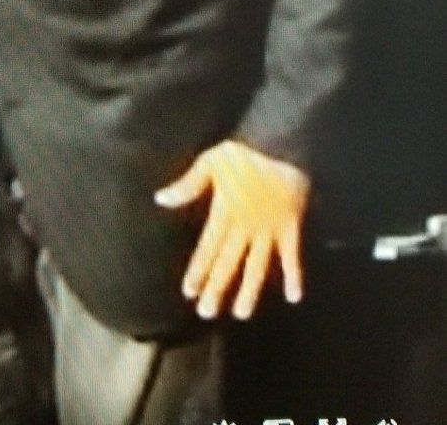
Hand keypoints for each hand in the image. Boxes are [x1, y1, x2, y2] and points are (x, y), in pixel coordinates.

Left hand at [154, 139, 309, 319]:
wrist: (281, 141)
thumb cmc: (243, 151)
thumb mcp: (210, 162)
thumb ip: (188, 184)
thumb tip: (160, 198)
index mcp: (224, 212)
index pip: (208, 248)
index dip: (198, 270)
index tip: (189, 292)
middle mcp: (245, 226)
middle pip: (229, 262)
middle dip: (217, 288)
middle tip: (207, 313)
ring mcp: (269, 229)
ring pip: (258, 265)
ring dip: (249, 290)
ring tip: (241, 313)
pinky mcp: (290, 226)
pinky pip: (292, 255)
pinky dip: (294, 275)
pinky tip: (294, 297)